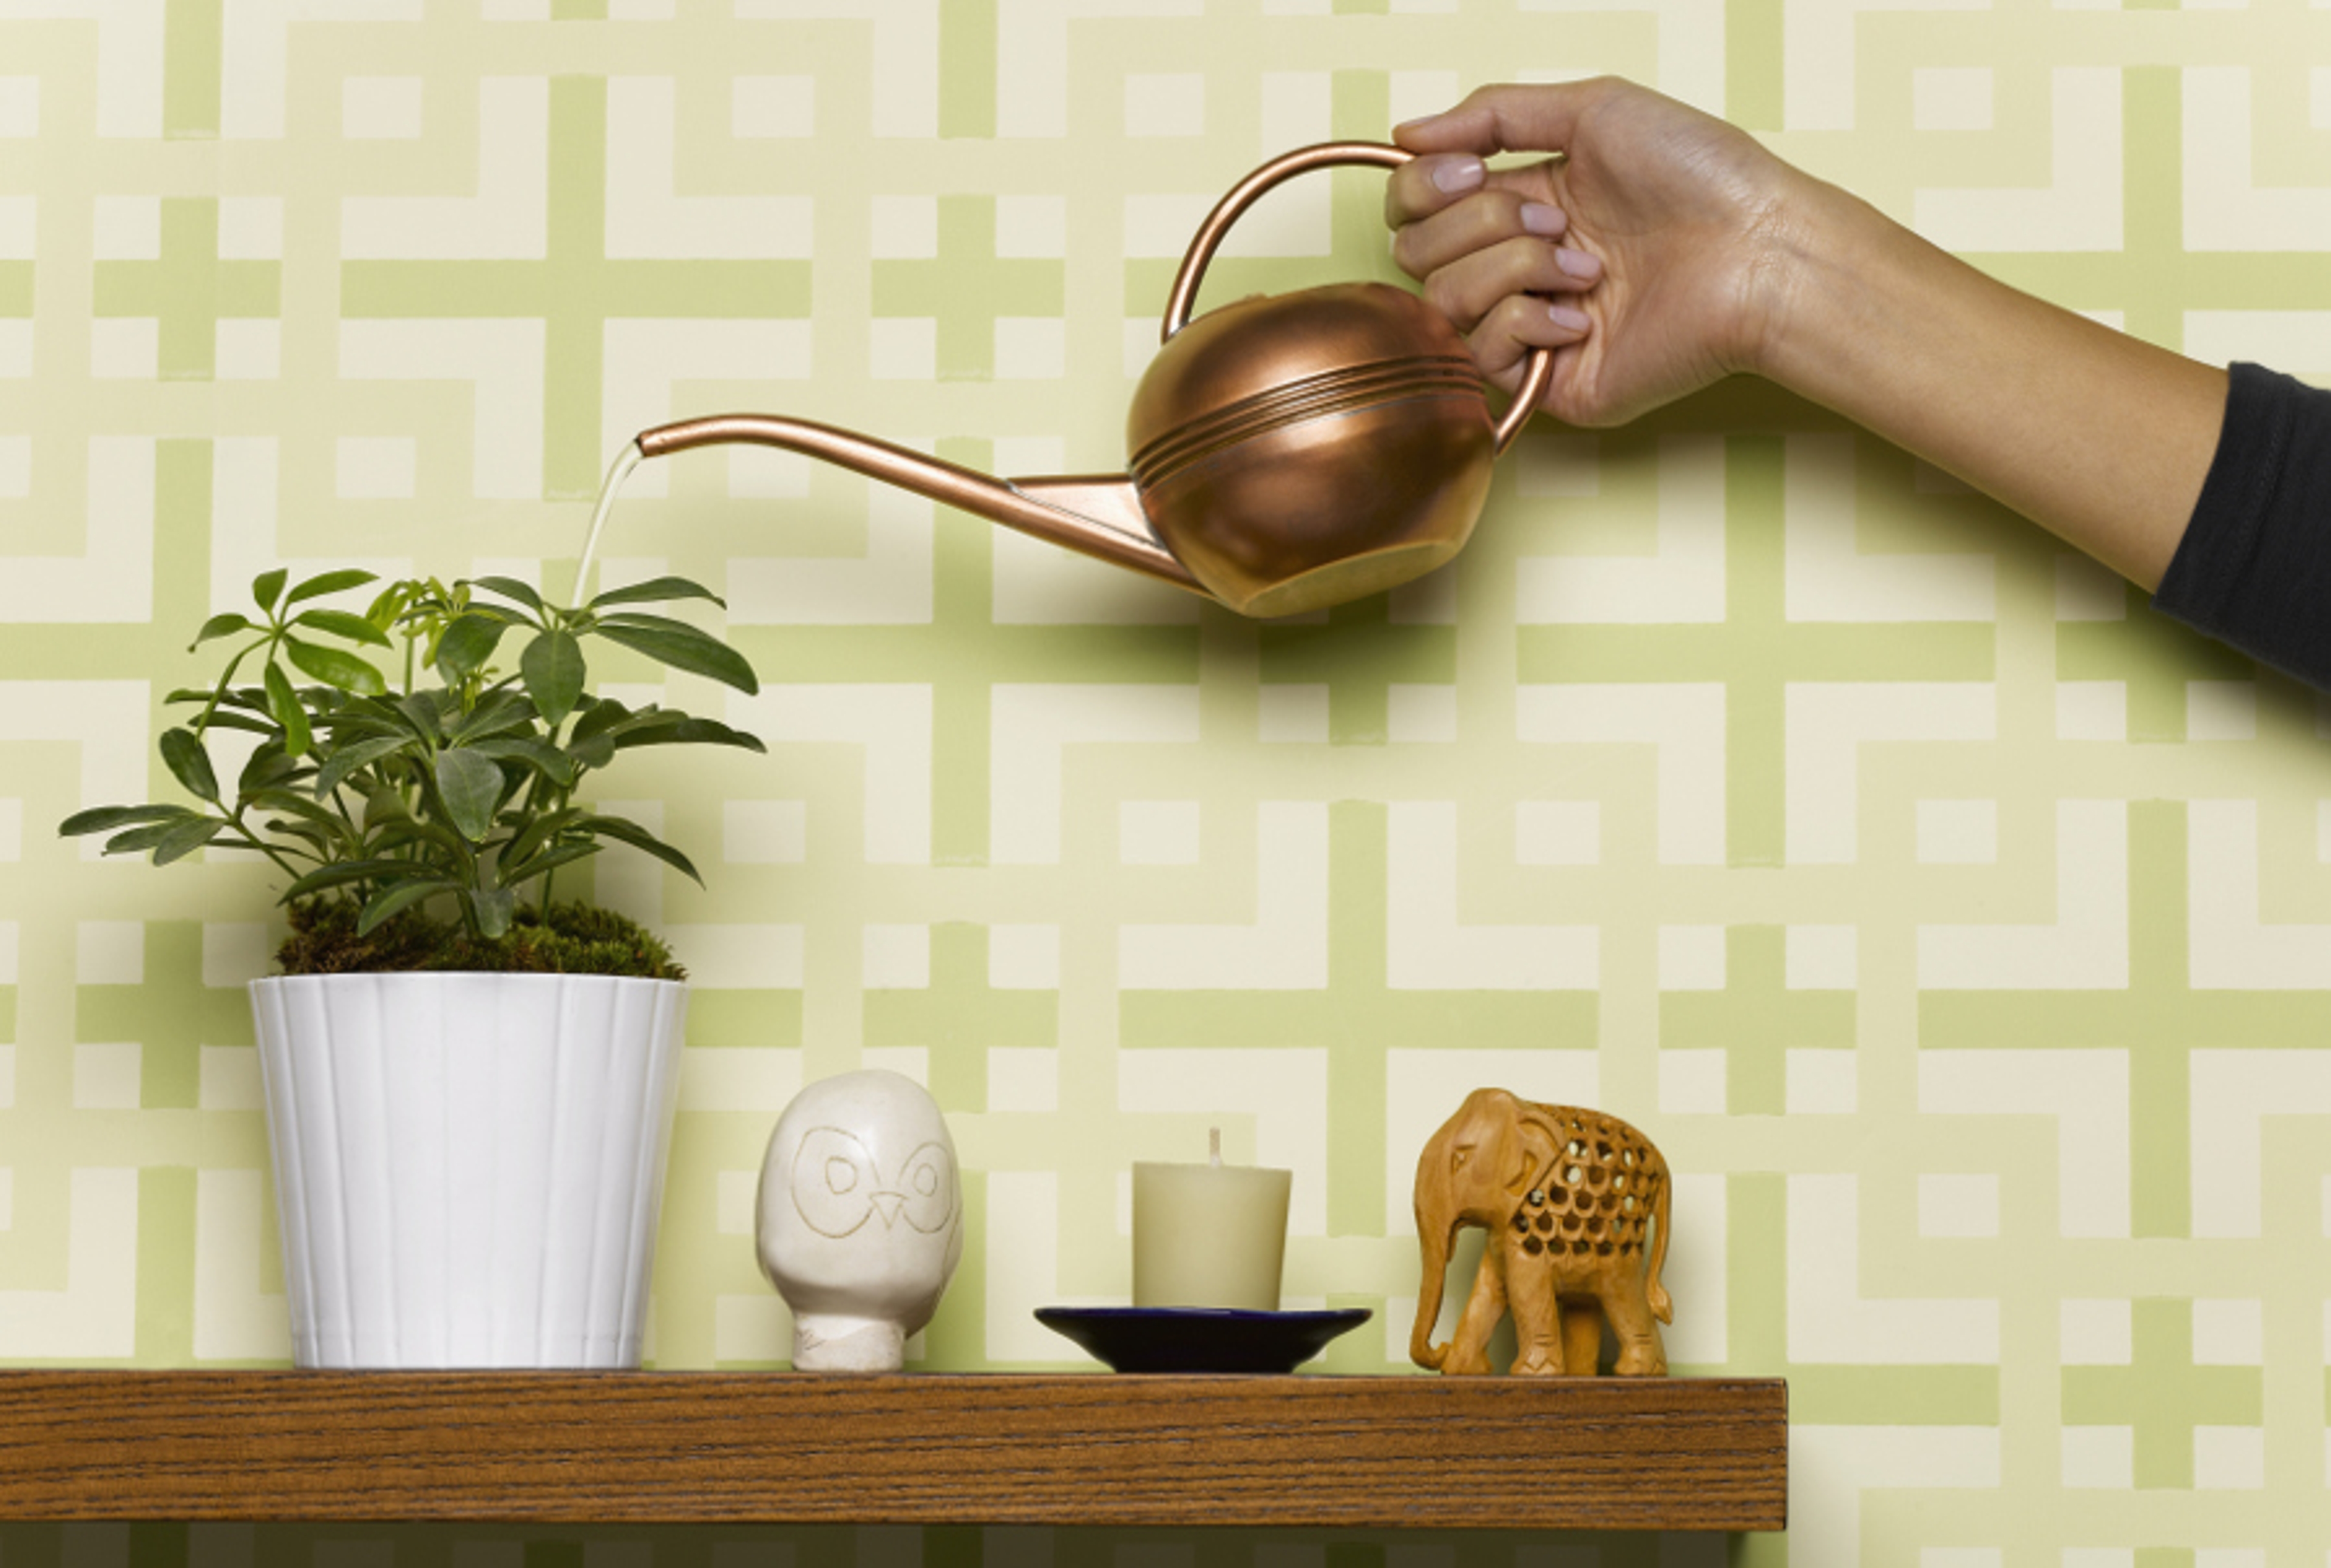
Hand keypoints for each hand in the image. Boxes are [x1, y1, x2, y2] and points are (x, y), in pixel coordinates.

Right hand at [1386, 77, 1803, 427]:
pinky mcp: (1548, 382)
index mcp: (1523, 204)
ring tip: (1585, 266)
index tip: (1470, 170)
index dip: (1422, 188)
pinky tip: (1585, 315)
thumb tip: (1400, 136)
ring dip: (1512, 270)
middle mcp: (1518, 267)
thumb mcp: (1592, 110)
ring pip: (1442, 302)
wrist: (1759, 251)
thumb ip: (1491, 113)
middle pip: (1417, 254)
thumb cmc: (1700, 175)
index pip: (1416, 207)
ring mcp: (1530, 328)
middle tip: (1555, 220)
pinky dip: (1527, 322)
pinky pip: (1483, 354)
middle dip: (1481, 224)